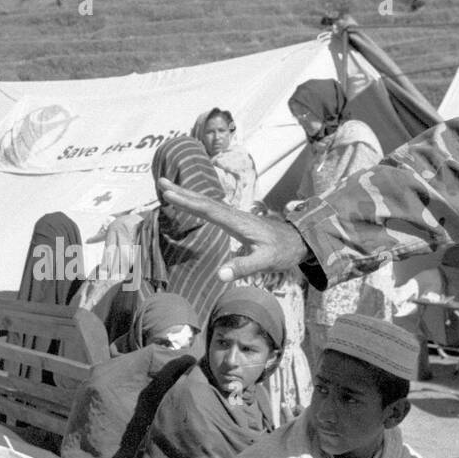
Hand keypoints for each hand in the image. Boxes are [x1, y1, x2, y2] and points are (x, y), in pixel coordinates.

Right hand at [157, 178, 309, 281]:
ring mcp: (234, 215)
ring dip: (186, 195)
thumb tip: (219, 275)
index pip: (209, 210)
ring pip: (206, 202)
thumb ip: (243, 267)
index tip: (170, 195)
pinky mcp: (234, 219)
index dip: (188, 202)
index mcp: (238, 222)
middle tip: (160, 182)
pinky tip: (188, 201)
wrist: (298, 241)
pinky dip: (196, 202)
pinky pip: (211, 208)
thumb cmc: (282, 251)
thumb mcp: (265, 262)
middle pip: (204, 201)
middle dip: (182, 192)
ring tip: (167, 187)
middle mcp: (234, 215)